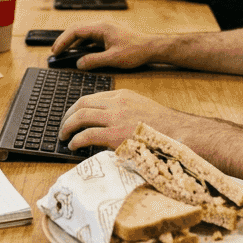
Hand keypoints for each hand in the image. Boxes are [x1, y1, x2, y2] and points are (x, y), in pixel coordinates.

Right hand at [50, 21, 161, 70]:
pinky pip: (91, 38)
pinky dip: (82, 45)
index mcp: (101, 28)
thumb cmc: (136, 51)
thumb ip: (93, 61)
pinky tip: (80, 54)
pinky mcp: (109, 35)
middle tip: (56, 51)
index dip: (63, 41)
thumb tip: (78, 64)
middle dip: (65, 40)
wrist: (152, 48)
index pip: (75, 31)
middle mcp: (102, 26)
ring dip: (73, 42)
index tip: (56, 50)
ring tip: (64, 53)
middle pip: (77, 30)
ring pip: (84, 34)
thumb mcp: (113, 59)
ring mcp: (105, 30)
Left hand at [59, 89, 195, 150]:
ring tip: (64, 137)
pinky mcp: (114, 135)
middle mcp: (116, 103)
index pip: (93, 98)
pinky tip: (73, 146)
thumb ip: (125, 110)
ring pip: (80, 117)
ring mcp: (115, 118)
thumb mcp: (142, 108)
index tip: (73, 116)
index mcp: (123, 95)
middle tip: (63, 127)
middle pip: (82, 104)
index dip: (78, 108)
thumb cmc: (164, 127)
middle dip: (68, 116)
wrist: (179, 134)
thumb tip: (110, 122)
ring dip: (67, 127)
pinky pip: (87, 135)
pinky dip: (76, 140)